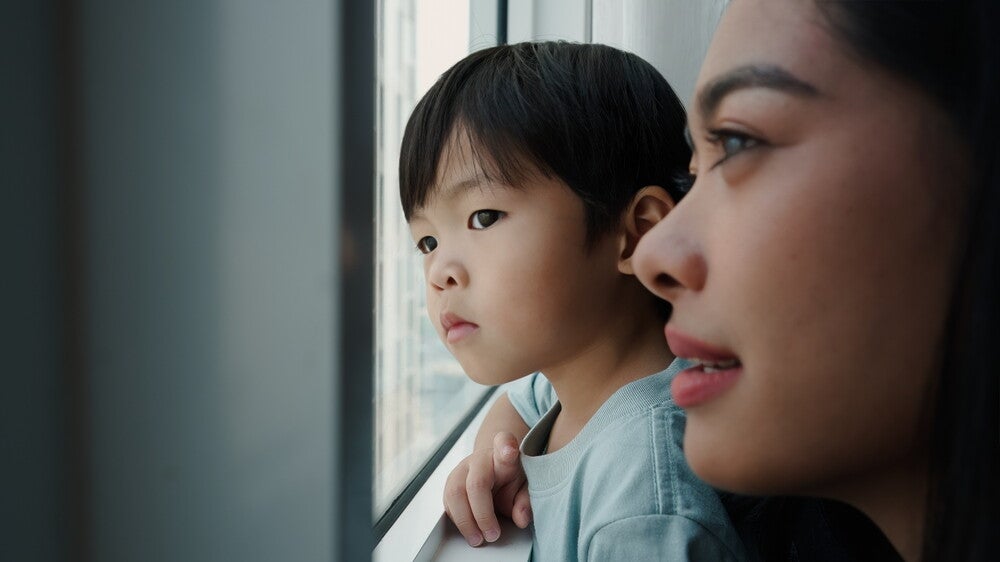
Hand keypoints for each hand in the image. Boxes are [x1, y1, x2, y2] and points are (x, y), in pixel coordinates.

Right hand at [443, 431, 532, 546]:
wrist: (492, 467)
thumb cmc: (510, 477)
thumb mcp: (525, 487)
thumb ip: (525, 501)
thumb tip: (521, 518)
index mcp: (503, 456)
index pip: (503, 443)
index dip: (505, 446)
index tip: (510, 452)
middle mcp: (480, 460)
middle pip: (476, 483)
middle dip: (482, 515)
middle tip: (492, 535)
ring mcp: (462, 469)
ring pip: (455, 493)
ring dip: (466, 521)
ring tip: (478, 539)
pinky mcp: (450, 482)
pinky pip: (448, 502)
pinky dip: (458, 520)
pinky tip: (469, 529)